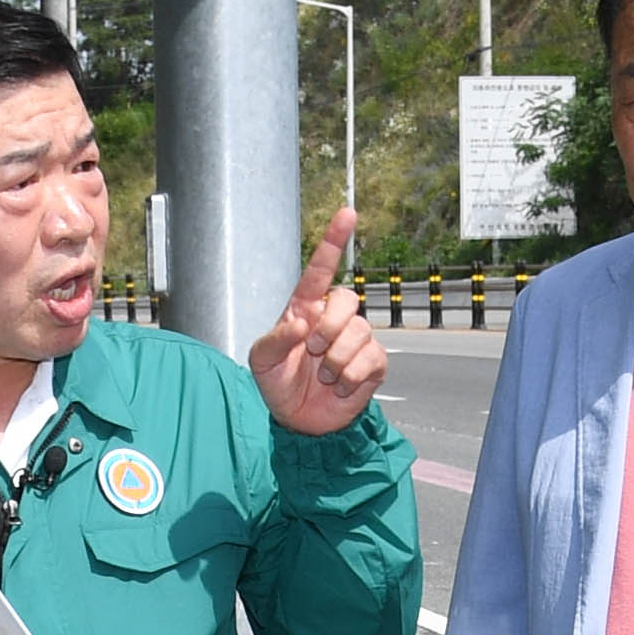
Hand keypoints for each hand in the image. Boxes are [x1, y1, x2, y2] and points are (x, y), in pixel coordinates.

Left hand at [250, 207, 384, 436]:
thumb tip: (301, 323)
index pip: (321, 269)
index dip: (334, 241)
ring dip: (335, 360)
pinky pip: (370, 359)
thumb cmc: (278, 384)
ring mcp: (355, 340)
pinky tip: (340, 386)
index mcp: (306, 308)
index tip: (347, 213)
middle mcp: (333, 319)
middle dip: (329, 327)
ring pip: (359, 333)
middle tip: (312, 350)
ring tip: (324, 376)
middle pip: (347, 299)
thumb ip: (275, 339)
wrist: (299, 421)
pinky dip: (350, 377)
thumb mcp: (261, 361)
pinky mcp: (372, 363)